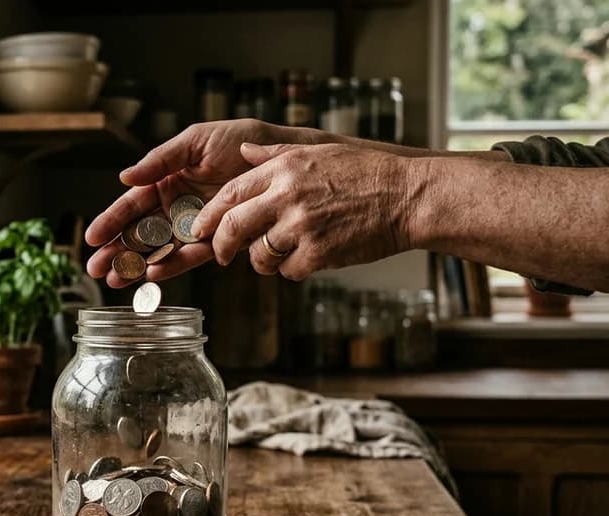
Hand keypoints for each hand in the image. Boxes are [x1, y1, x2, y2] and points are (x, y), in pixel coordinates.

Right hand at [85, 119, 319, 286]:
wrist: (281, 157)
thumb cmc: (239, 141)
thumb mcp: (195, 142)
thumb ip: (161, 160)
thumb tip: (125, 177)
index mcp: (166, 181)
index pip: (132, 205)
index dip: (111, 221)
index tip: (91, 237)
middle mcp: (177, 206)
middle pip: (140, 232)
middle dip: (116, 250)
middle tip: (94, 268)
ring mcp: (195, 225)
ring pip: (159, 249)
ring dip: (136, 265)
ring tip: (115, 280)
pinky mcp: (216, 240)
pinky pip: (190, 256)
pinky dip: (171, 265)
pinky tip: (152, 273)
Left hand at [195, 142, 415, 280]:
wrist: (406, 196)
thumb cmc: (366, 173)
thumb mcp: (318, 152)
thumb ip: (275, 154)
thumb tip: (244, 153)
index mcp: (284, 169)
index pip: (230, 193)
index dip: (210, 215)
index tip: (202, 228)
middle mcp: (287, 195)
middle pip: (233, 226)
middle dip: (220, 246)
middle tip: (221, 255)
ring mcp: (302, 226)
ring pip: (259, 255)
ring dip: (261, 261)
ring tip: (277, 255)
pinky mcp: (318, 253)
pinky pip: (288, 271)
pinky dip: (292, 270)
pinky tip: (309, 258)